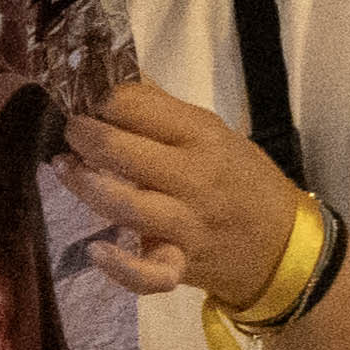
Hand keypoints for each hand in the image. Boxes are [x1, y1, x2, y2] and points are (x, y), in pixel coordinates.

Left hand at [54, 75, 298, 299]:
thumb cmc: (239, 179)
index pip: (139, 107)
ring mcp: (186, 224)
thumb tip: (112, 75)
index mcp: (202, 136)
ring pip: (125, 205)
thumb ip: (161, 110)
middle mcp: (194, 177)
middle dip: (85, 136)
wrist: (284, 241)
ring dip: (85, 185)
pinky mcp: (180, 264)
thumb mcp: (212, 133)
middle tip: (70, 130)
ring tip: (66, 167)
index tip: (84, 98)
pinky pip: (148, 273)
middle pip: (123, 153)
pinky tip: (96, 250)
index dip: (102, 99)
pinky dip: (120, 266)